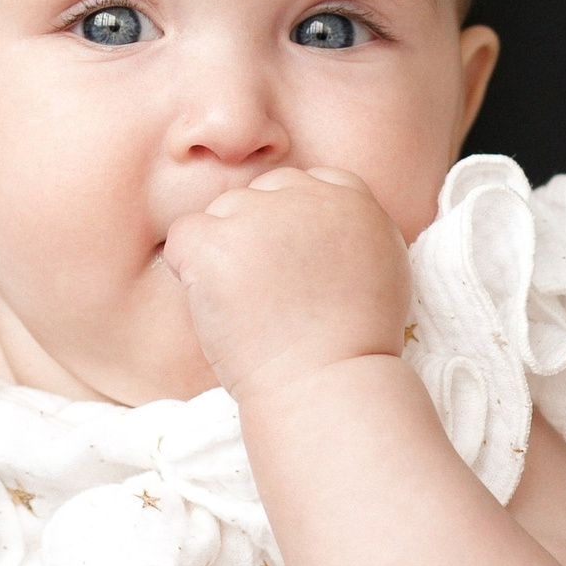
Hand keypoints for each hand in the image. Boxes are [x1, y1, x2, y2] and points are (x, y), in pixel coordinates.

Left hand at [161, 166, 410, 401]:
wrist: (326, 382)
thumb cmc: (352, 344)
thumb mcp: (381, 270)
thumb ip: (350, 230)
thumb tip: (316, 222)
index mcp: (351, 198)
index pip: (302, 184)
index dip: (288, 226)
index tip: (292, 269)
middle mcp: (304, 193)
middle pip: (258, 194)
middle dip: (255, 236)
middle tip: (267, 294)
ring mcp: (257, 213)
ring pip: (220, 214)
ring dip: (224, 254)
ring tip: (248, 307)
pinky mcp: (216, 241)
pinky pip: (184, 236)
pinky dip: (189, 269)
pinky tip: (216, 305)